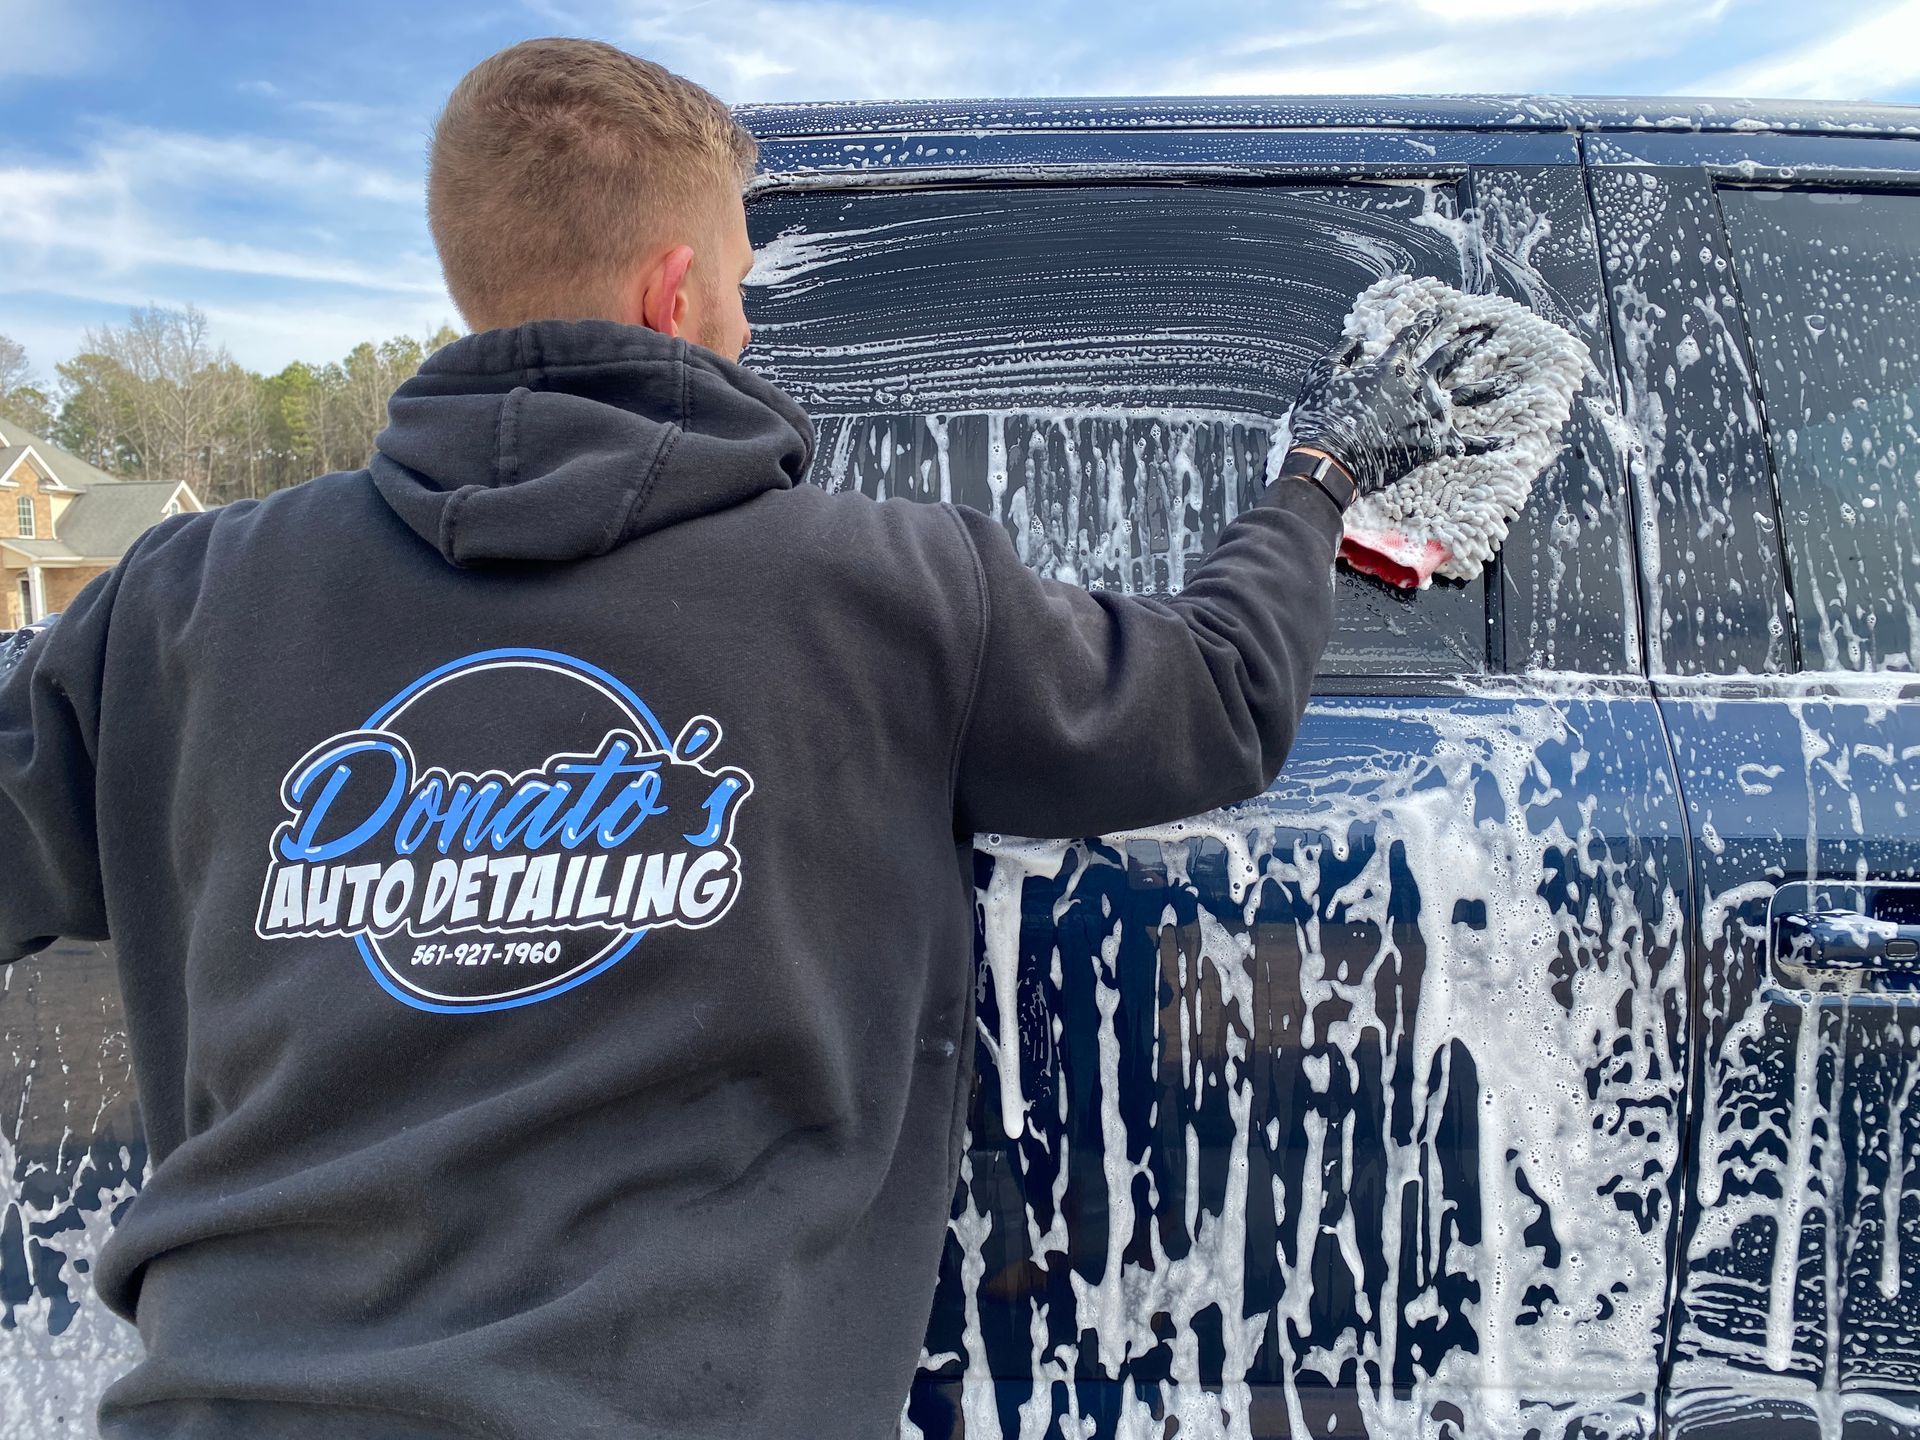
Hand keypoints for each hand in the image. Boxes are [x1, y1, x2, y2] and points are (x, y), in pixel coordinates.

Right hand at [1288, 309, 1510, 494]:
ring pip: (1470, 394)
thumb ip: (1341, 353)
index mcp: (1391, 366)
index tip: (1438, 312)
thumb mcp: (1321, 375)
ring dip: (1492, 385)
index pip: (1413, 336)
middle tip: (1486, 332)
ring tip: (1512, 379)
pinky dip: (1488, 444)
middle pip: (1450, 357)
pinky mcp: (1434, 442)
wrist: (1331, 459)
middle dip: (1469, 342)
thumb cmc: (1322, 418)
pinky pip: (1468, 443)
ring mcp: (1429, 412)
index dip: (1425, 322)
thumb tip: (1355, 340)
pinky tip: (1509, 441)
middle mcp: (1417, 383)